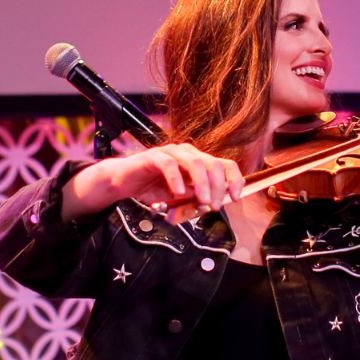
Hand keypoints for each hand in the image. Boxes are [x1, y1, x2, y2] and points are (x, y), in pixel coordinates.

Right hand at [64, 143, 244, 217]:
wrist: (123, 183)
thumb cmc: (153, 189)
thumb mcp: (180, 198)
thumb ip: (197, 198)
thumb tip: (215, 204)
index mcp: (198, 162)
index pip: (225, 165)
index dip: (235, 179)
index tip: (235, 197)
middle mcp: (187, 154)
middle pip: (213, 164)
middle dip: (218, 187)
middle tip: (214, 206)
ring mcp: (171, 153)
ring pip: (195, 162)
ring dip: (202, 184)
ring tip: (202, 201)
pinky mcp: (153, 156)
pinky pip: (169, 164)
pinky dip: (176, 179)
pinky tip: (178, 193)